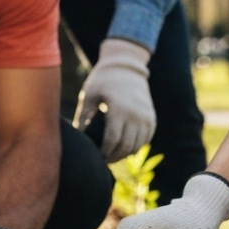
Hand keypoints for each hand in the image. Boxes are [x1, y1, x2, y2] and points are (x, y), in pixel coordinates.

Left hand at [77, 39, 154, 161]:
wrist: (125, 67)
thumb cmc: (102, 81)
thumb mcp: (89, 95)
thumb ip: (83, 116)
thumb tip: (77, 137)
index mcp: (118, 108)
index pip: (113, 139)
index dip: (105, 152)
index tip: (98, 157)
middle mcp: (135, 113)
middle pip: (126, 145)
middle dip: (114, 156)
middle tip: (104, 161)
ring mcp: (145, 116)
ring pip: (138, 144)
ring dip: (126, 154)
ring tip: (114, 156)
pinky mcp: (151, 116)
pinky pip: (146, 138)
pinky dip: (137, 146)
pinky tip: (126, 149)